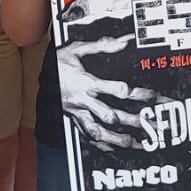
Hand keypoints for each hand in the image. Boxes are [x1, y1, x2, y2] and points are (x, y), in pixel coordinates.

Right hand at [56, 33, 160, 150]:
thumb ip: (101, 46)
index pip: (116, 90)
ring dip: (118, 139)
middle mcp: (83, 101)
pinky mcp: (73, 120)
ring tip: (136, 144)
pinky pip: (87, 136)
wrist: (38, 77)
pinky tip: (114, 149)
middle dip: (132, 122)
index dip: (136, 93)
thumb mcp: (76, 49)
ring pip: (99, 132)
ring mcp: (78, 114)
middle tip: (151, 126)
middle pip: (111, 116)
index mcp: (86, 83)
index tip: (152, 96)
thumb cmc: (58, 63)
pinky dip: (101, 145)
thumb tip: (122, 41)